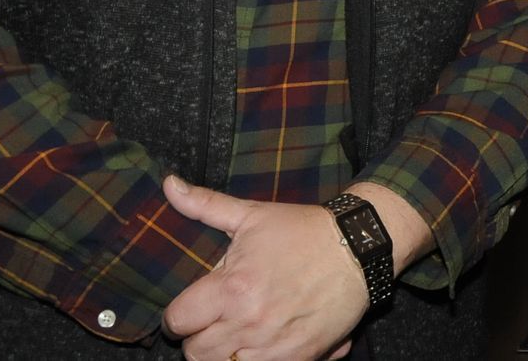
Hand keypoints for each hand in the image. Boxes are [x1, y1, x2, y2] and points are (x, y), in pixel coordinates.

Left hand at [161, 176, 364, 360]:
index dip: (180, 314)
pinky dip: (254, 360)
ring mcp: (274, 346)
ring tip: (237, 331)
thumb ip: (204, 205)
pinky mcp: (299, 358)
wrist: (358, 248)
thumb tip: (169, 184)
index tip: (192, 308)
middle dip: (199, 335)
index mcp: (233, 287)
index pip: (177, 321)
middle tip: (215, 319)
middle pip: (195, 353)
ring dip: (224, 352)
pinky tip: (261, 342)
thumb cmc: (302, 231)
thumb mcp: (252, 215)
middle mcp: (249, 322)